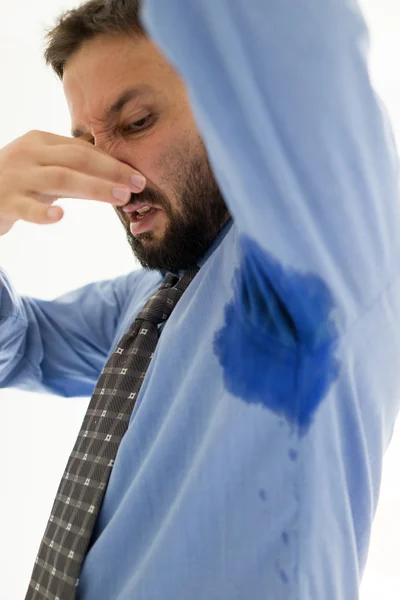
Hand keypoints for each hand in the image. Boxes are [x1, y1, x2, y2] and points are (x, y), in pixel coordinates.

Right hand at [0, 130, 145, 235]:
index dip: (113, 161)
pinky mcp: (6, 203)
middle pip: (77, 159)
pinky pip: (27, 209)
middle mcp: (29, 154)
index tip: (138, 174)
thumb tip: (115, 169)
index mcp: (41, 141)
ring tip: (119, 198)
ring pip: (61, 179)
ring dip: (94, 188)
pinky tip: (60, 217)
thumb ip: (73, 164)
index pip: (83, 149)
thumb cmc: (17, 180)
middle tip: (138, 184)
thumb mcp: (43, 165)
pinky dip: (43, 213)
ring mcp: (17, 178)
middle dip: (111, 170)